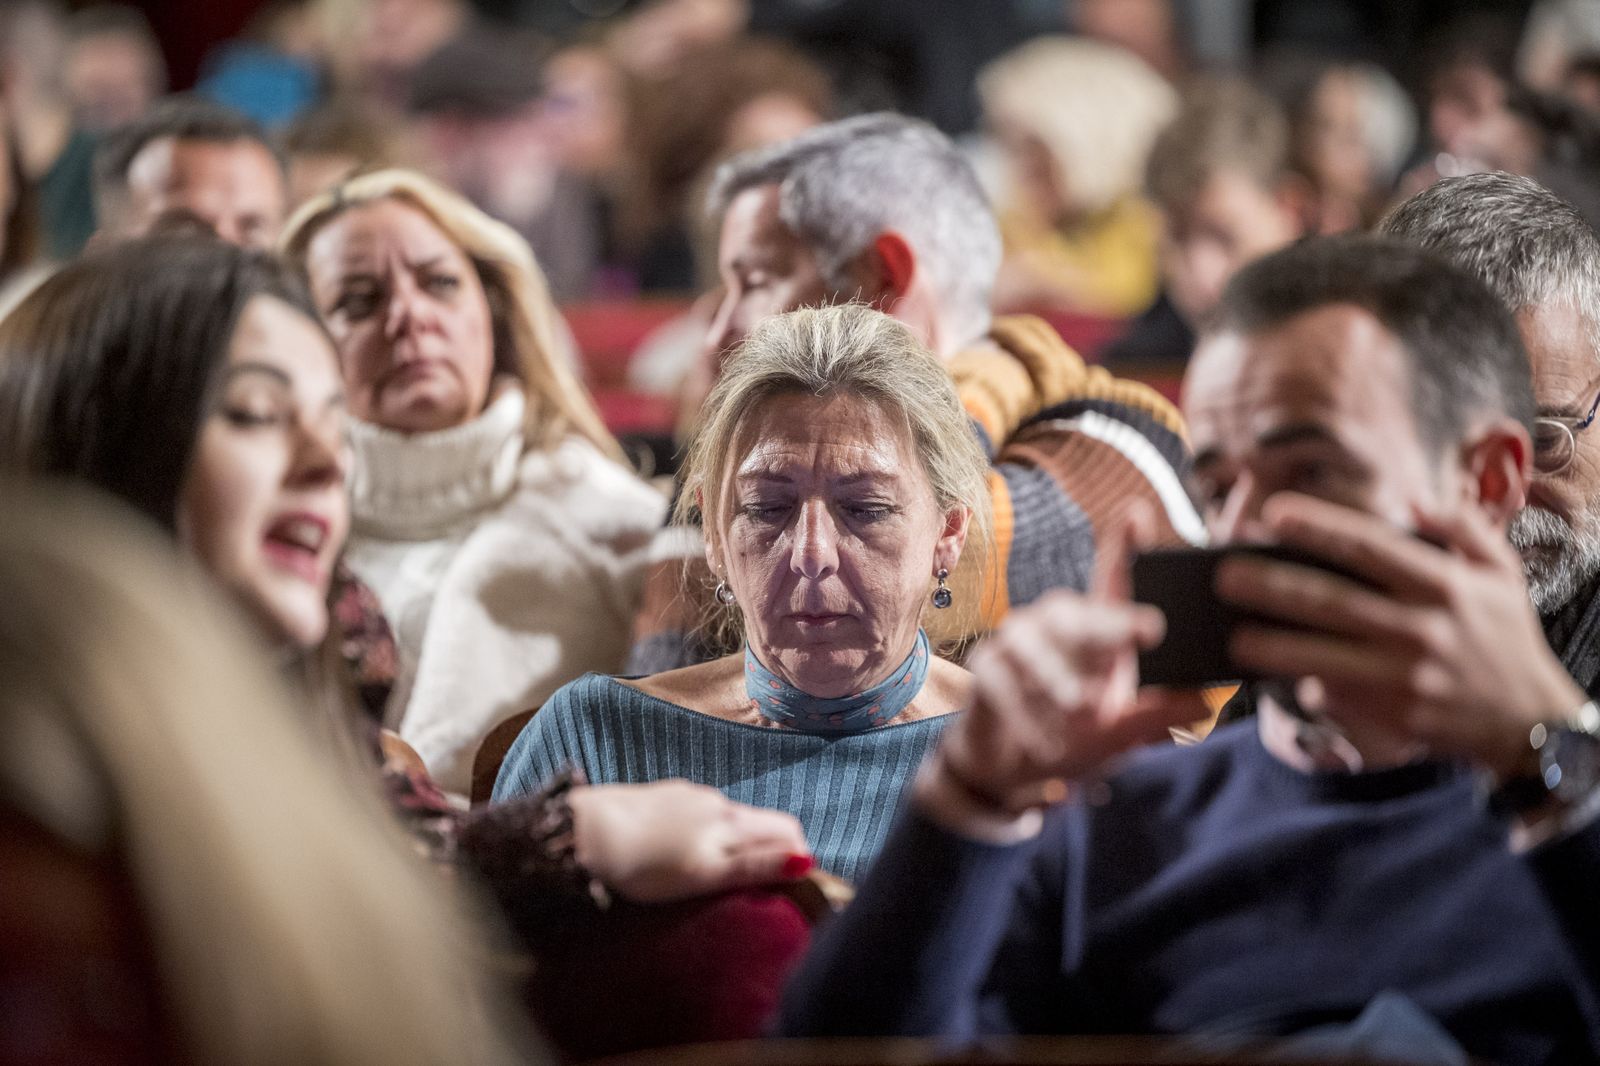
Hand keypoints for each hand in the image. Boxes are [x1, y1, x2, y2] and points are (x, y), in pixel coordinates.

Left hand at [569, 780, 811, 902]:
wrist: (586, 833)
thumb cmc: (645, 864)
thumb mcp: (705, 875)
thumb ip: (755, 866)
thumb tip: (805, 861)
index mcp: (731, 821)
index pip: (787, 829)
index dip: (798, 857)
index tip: (791, 888)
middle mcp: (716, 801)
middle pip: (760, 822)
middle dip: (770, 849)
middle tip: (760, 887)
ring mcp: (688, 795)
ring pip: (729, 818)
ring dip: (736, 842)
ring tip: (717, 872)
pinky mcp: (662, 796)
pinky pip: (699, 814)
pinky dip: (706, 834)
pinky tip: (681, 851)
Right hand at [934, 506, 1203, 812]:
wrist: (1011, 769)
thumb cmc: (1073, 739)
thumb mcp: (1122, 734)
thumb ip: (1158, 716)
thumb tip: (1208, 698)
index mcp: (1097, 629)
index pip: (1111, 579)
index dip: (1123, 545)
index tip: (1136, 513)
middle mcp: (1056, 624)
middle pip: (1077, 611)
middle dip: (1110, 622)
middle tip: (1147, 631)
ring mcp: (1016, 642)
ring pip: (1033, 641)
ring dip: (1058, 675)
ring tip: (1084, 709)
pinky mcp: (986, 667)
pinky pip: (1001, 679)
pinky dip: (1023, 711)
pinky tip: (1042, 739)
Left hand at [1217, 493, 1584, 779]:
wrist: (1527, 721)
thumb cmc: (1504, 637)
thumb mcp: (1502, 574)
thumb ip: (1464, 529)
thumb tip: (1416, 502)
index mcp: (1444, 585)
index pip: (1370, 547)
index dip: (1320, 528)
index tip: (1274, 514)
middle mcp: (1423, 628)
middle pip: (1333, 602)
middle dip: (1273, 587)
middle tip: (1224, 575)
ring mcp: (1406, 676)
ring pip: (1325, 657)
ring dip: (1274, 647)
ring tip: (1232, 636)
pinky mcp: (1394, 714)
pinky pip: (1338, 695)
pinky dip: (1306, 684)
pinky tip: (1273, 673)